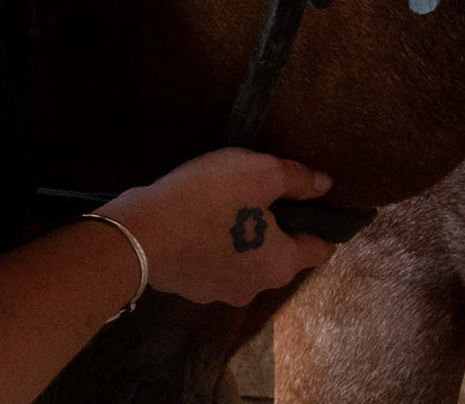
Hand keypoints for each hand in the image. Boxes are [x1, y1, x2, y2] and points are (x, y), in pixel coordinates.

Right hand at [95, 148, 338, 307]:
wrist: (140, 233)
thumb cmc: (208, 200)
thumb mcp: (258, 172)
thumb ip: (296, 178)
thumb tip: (324, 185)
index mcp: (280, 263)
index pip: (319, 250)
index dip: (320, 225)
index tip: (313, 205)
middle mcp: (255, 286)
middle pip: (278, 256)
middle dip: (274, 229)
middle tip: (258, 195)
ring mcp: (219, 292)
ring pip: (244, 261)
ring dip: (240, 239)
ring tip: (224, 206)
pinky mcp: (190, 288)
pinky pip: (212, 263)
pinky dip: (212, 246)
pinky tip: (197, 222)